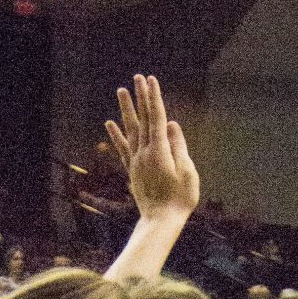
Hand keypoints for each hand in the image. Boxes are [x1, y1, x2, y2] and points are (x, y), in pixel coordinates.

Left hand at [106, 74, 198, 220]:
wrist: (160, 221)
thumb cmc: (180, 199)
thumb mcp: (187, 172)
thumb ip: (179, 146)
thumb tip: (171, 124)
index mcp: (160, 151)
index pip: (157, 117)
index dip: (154, 97)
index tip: (151, 80)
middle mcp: (145, 152)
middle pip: (143, 119)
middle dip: (141, 96)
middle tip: (138, 77)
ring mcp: (136, 161)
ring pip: (130, 129)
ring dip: (126, 109)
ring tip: (121, 90)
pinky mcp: (132, 170)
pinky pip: (122, 148)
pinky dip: (116, 134)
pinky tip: (109, 123)